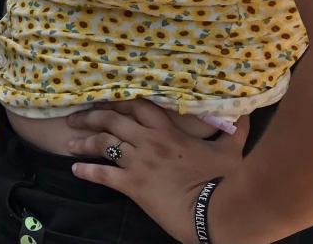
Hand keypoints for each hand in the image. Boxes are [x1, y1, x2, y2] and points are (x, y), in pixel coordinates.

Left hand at [64, 99, 248, 243]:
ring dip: (83, 141)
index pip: (137, 106)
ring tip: (68, 142)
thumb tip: (244, 111)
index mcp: (168, 130)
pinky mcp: (133, 185)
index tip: (103, 100)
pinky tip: (75, 170)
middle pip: (112, 120)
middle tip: (73, 117)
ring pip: (103, 143)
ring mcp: (139, 162)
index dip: (118, 101)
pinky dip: (87, 171)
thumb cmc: (224, 181)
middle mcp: (149, 141)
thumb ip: (235, 129)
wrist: (215, 211)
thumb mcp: (231, 150)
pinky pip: (104, 175)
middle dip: (91, 116)